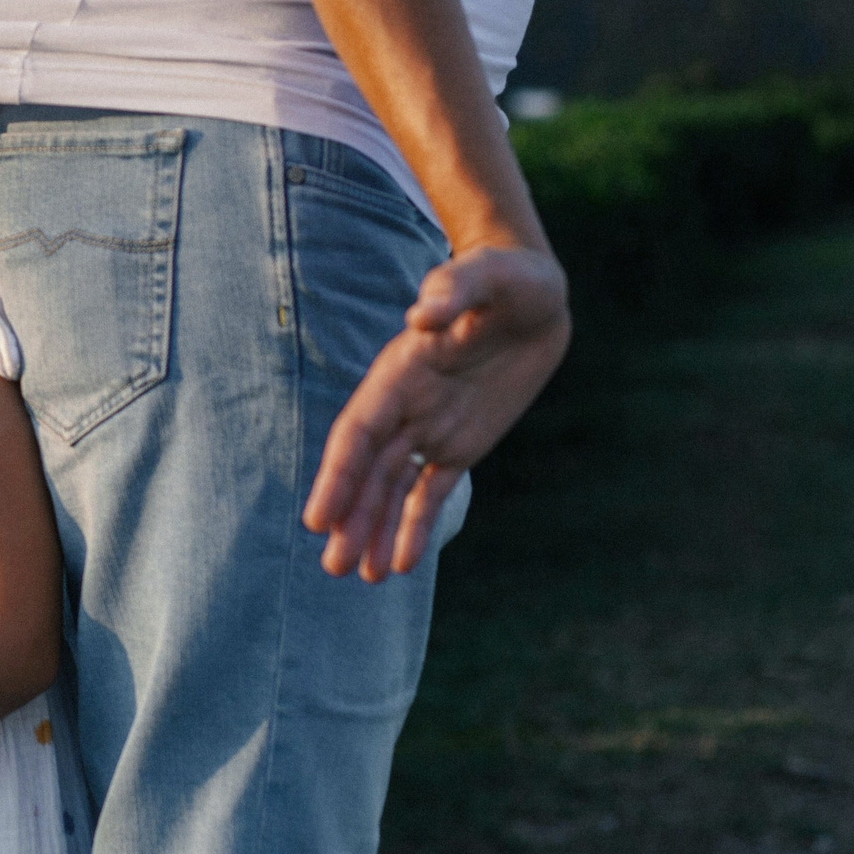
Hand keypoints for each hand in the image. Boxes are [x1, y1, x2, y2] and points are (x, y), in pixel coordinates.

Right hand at [302, 245, 570, 581]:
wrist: (534, 294)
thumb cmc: (508, 277)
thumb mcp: (488, 276)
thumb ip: (453, 291)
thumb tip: (423, 317)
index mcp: (400, 372)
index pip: (359, 432)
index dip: (338, 476)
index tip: (318, 517)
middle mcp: (406, 406)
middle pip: (369, 471)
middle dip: (351, 517)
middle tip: (333, 568)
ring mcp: (431, 427)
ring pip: (392, 488)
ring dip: (373, 530)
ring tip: (361, 578)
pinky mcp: (461, 444)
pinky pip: (430, 491)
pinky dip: (414, 526)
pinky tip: (400, 564)